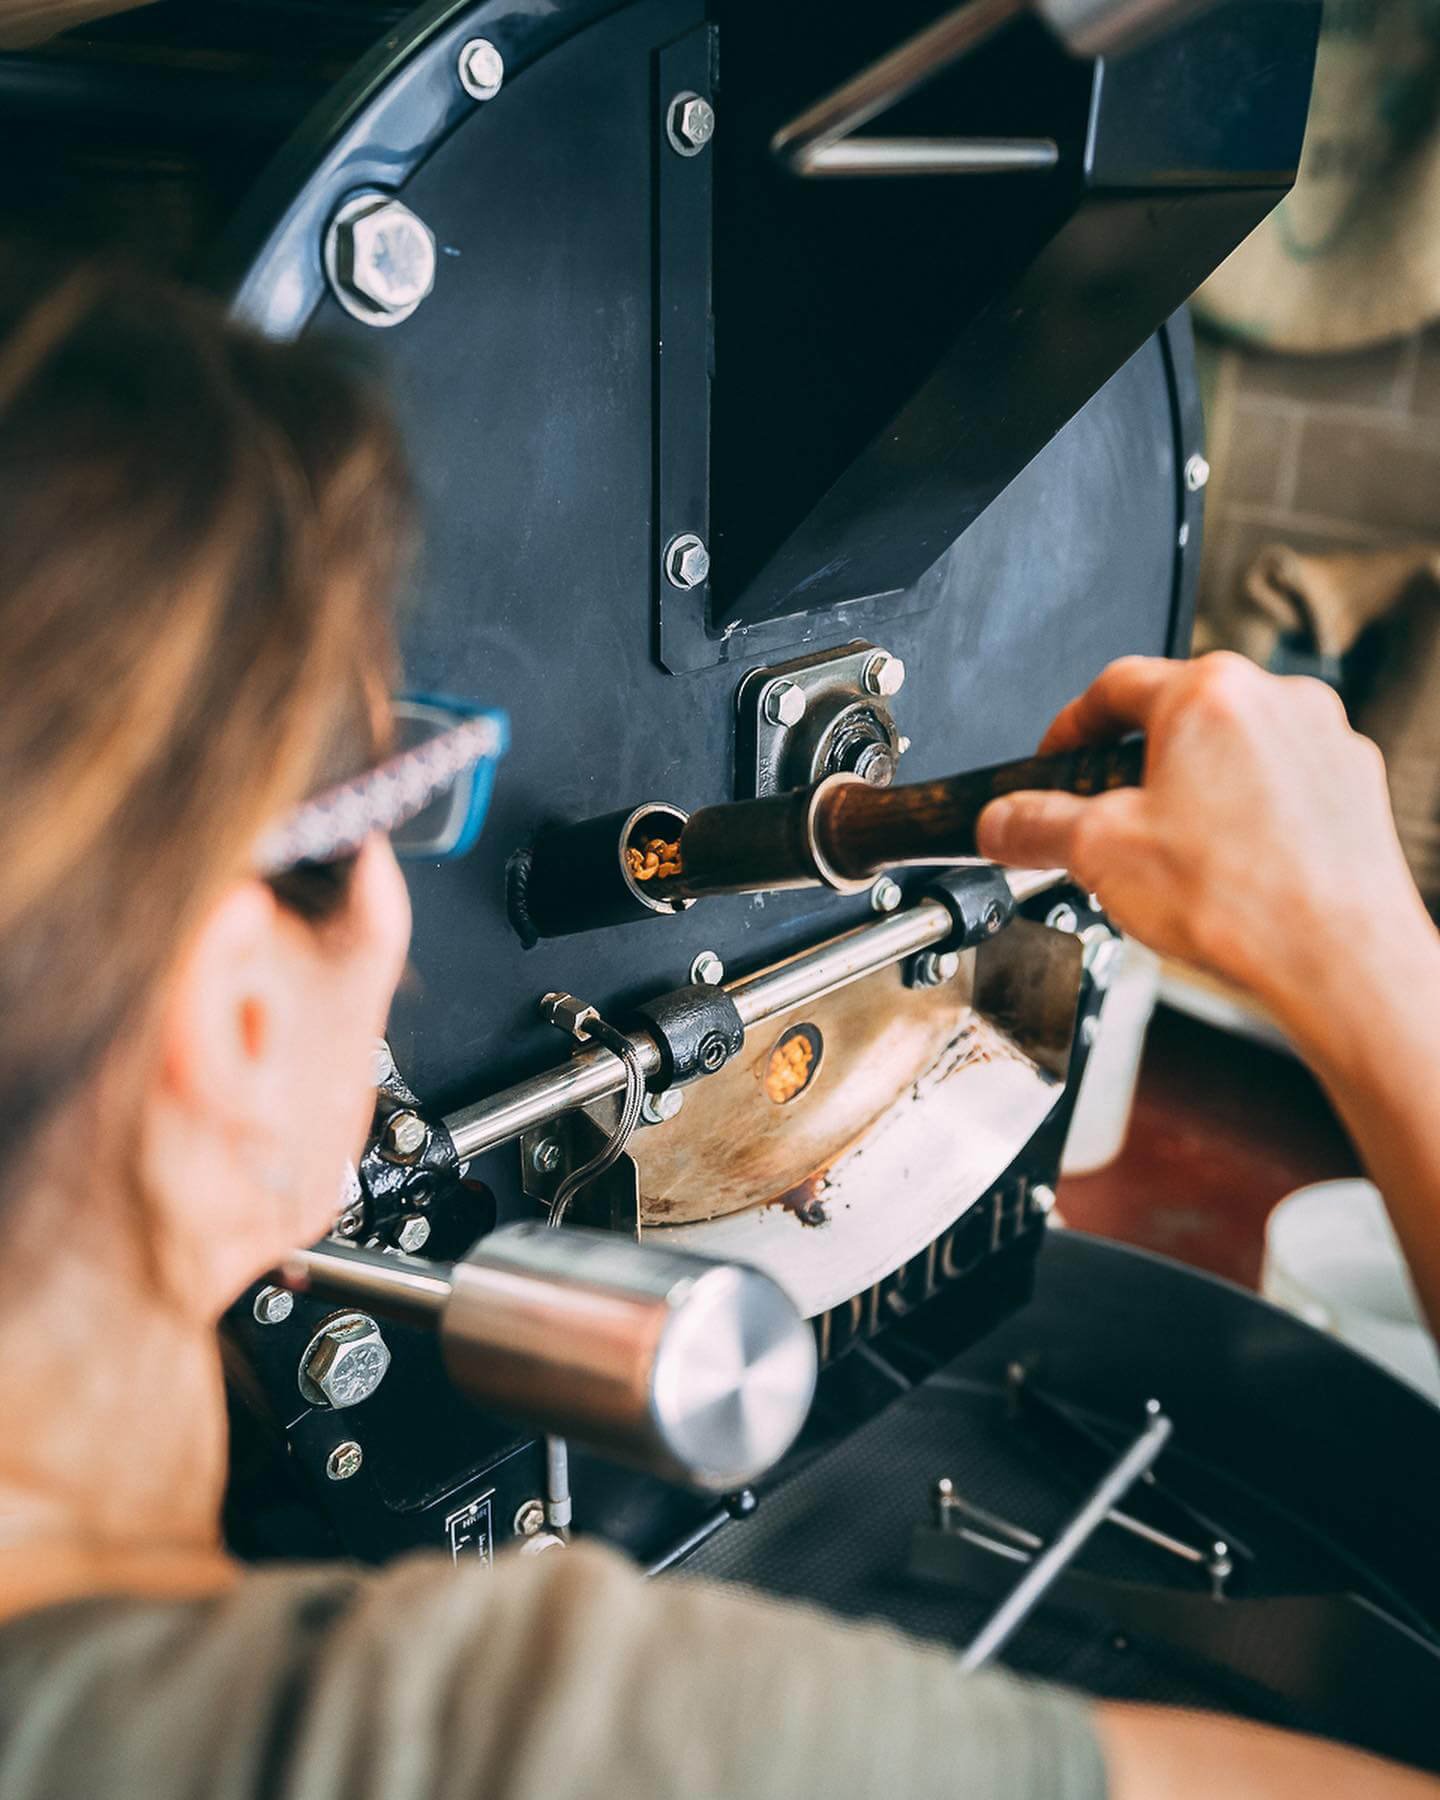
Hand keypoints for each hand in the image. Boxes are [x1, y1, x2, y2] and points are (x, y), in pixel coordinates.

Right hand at [976, 653, 1434, 1050]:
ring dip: (1192, 793)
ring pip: (1231, 753)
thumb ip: (1034, 826)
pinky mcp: (1353, 788)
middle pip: (1177, 719)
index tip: (1053, 759)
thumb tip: (999, 822)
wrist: (1339, 963)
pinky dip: (1245, 816)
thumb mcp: (1098, 855)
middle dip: (1132, 769)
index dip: (1068, 728)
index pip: (1112, 688)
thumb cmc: (1242, 900)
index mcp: (1209, 693)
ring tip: (1170, 858)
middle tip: (1105, 821)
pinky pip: (1279, 786)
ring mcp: (1324, 743)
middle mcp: (1277, 701)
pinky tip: (1225, 870)